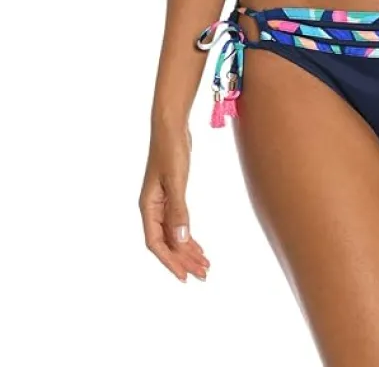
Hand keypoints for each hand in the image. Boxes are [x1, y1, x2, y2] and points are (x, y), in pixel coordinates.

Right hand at [139, 124, 209, 282]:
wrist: (171, 126)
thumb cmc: (171, 150)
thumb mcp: (176, 180)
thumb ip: (178, 210)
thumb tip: (182, 240)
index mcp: (148, 207)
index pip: (156, 243)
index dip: (170, 261)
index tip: (184, 277)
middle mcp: (153, 208)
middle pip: (167, 242)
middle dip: (184, 260)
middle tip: (203, 274)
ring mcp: (162, 203)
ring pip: (174, 234)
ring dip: (188, 250)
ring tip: (205, 265)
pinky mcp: (172, 196)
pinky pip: (179, 223)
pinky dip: (189, 236)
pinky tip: (199, 246)